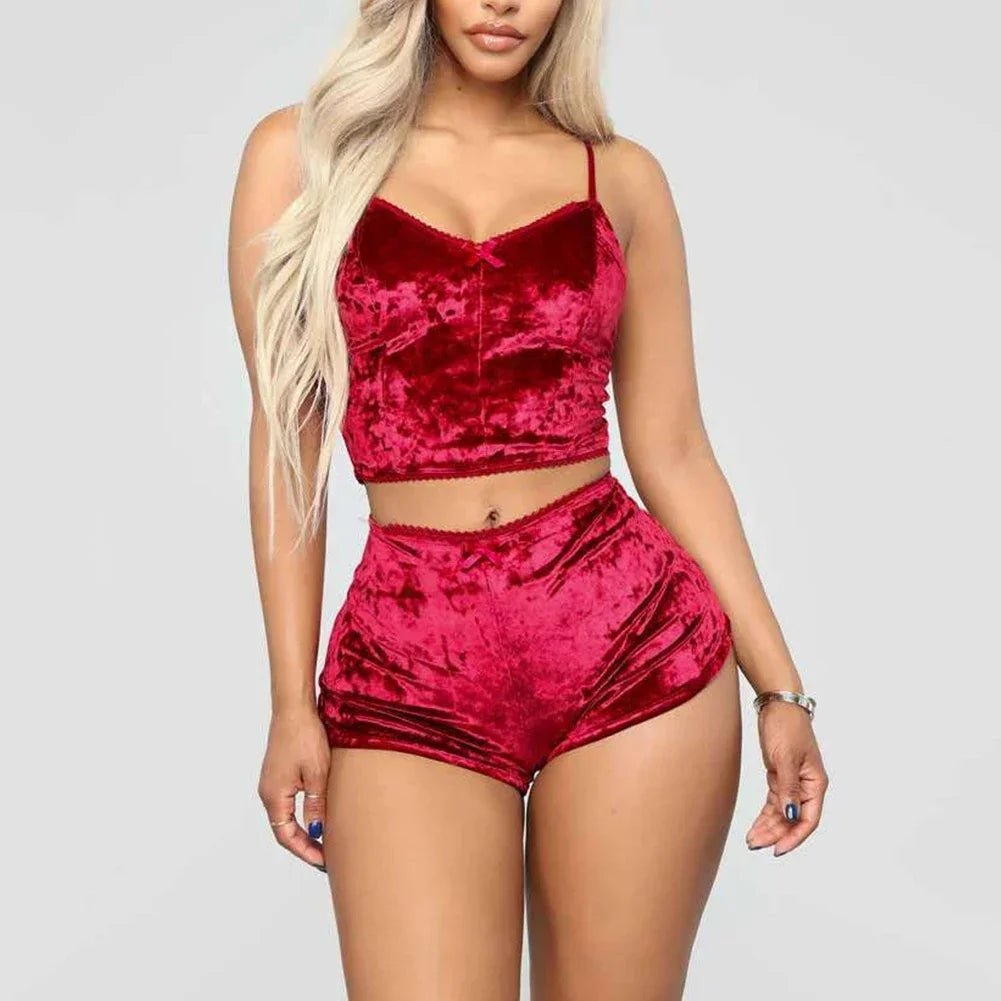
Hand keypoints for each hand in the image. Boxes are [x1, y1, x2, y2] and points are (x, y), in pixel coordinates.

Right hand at [258, 705, 330, 871]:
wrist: (293, 709)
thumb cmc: (305, 737)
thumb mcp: (317, 774)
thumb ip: (315, 804)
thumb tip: (317, 831)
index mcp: (274, 796)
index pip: (286, 836)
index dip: (304, 851)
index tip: (323, 861)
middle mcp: (268, 792)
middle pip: (283, 830)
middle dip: (304, 846)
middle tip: (326, 857)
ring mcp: (271, 783)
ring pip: (285, 817)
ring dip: (302, 831)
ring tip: (324, 842)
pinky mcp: (278, 774)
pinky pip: (287, 803)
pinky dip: (300, 816)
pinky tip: (316, 816)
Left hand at [746, 700, 828, 855]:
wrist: (777, 705)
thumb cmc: (787, 727)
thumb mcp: (786, 758)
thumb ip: (788, 788)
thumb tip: (791, 816)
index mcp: (816, 784)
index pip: (808, 819)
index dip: (794, 837)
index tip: (778, 850)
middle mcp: (806, 787)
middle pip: (794, 820)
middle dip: (776, 834)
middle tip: (756, 844)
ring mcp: (793, 783)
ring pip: (782, 814)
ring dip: (769, 828)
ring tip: (752, 840)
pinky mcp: (780, 777)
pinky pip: (774, 803)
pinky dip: (765, 815)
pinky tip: (755, 827)